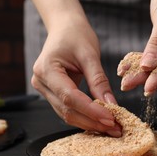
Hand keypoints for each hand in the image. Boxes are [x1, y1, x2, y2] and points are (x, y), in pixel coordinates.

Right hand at [31, 20, 120, 136]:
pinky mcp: (53, 93)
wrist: (64, 27)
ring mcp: (45, 89)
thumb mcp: (90, 54)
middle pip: (67, 110)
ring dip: (89, 123)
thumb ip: (99, 80)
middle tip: (115, 128)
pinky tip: (100, 120)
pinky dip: (85, 116)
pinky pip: (68, 109)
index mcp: (46, 69)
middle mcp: (41, 82)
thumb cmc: (76, 34)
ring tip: (111, 127)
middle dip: (92, 121)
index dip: (91, 111)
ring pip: (67, 114)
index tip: (110, 118)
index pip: (70, 97)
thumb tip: (111, 104)